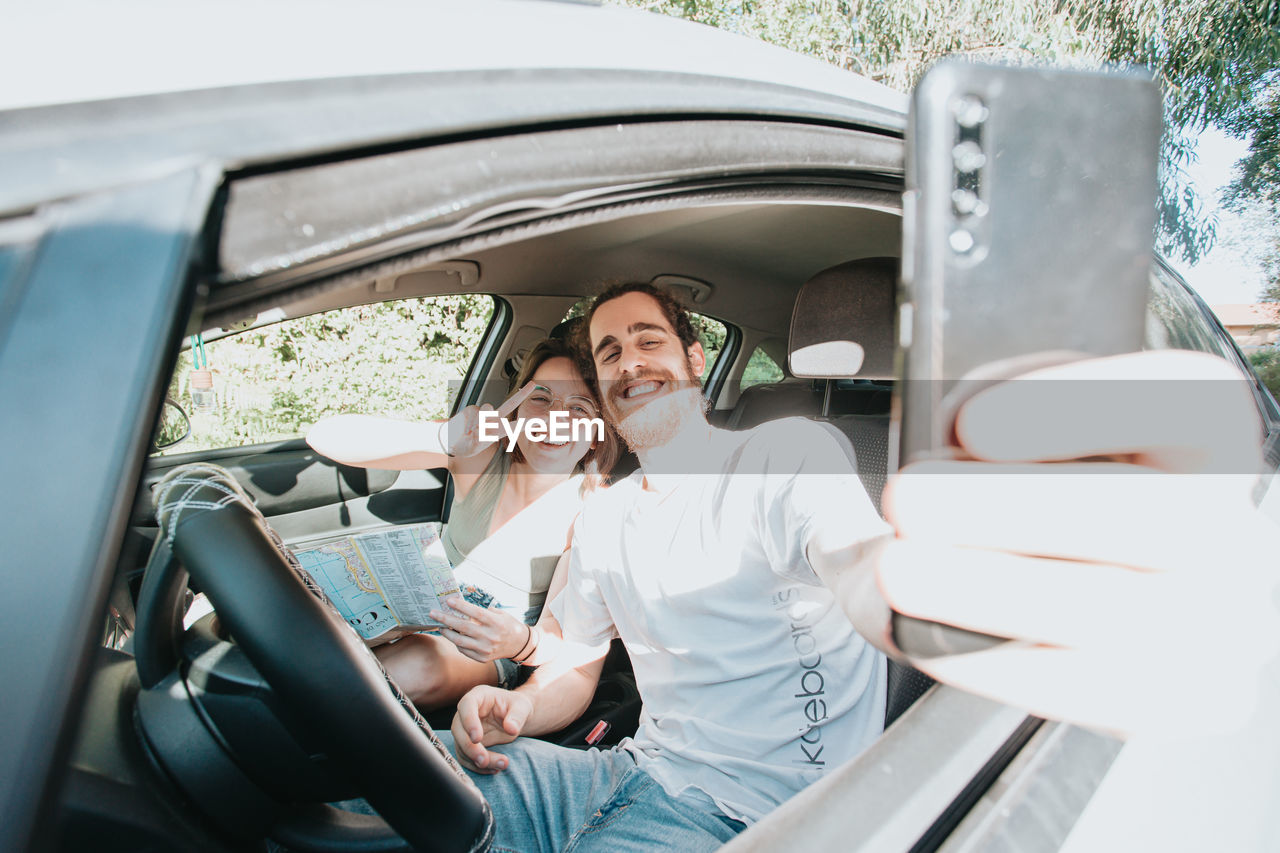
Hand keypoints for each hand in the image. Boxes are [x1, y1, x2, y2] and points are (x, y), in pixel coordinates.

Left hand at [430, 597, 530, 662]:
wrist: (519, 645)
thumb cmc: (507, 625)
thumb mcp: (500, 614)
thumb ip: (483, 612)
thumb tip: (461, 607)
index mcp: (496, 623)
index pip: (475, 613)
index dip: (461, 606)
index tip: (448, 600)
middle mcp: (490, 636)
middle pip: (463, 627)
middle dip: (446, 618)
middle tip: (433, 613)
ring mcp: (485, 649)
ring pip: (460, 641)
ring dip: (447, 632)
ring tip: (439, 625)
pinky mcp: (482, 658)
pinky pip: (464, 650)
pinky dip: (456, 642)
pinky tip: (451, 635)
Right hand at [440, 383, 535, 458]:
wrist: (451, 444)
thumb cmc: (466, 446)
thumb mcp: (476, 445)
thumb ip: (483, 430)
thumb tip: (487, 413)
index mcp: (498, 431)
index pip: (517, 425)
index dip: (530, 422)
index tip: (544, 419)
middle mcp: (493, 420)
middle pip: (509, 404)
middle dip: (522, 394)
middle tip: (532, 384)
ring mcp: (483, 413)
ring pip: (487, 408)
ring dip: (481, 419)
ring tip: (473, 431)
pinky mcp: (472, 409)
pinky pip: (473, 411)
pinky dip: (469, 421)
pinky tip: (465, 428)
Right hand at [450, 685, 531, 772]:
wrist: (516, 718)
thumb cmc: (517, 707)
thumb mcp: (522, 707)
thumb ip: (517, 716)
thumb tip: (511, 729)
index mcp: (478, 696)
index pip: (466, 705)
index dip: (469, 722)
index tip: (477, 739)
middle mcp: (466, 712)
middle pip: (458, 730)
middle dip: (469, 748)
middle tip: (484, 760)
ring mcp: (465, 729)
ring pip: (461, 747)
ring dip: (476, 761)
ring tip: (500, 765)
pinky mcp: (467, 745)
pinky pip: (466, 758)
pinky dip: (478, 767)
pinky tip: (494, 769)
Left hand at [878, 351, 1279, 736]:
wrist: (1059, 585)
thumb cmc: (1033, 485)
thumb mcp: (1012, 417)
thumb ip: (990, 406)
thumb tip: (954, 445)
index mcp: (1207, 427)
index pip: (1183, 397)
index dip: (1079, 406)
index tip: (971, 425)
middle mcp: (1232, 521)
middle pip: (1156, 515)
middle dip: (1015, 509)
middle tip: (908, 500)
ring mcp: (1220, 616)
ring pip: (1116, 610)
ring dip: (989, 590)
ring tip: (898, 569)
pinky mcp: (1186, 695)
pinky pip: (1089, 689)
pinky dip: (990, 661)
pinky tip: (923, 632)